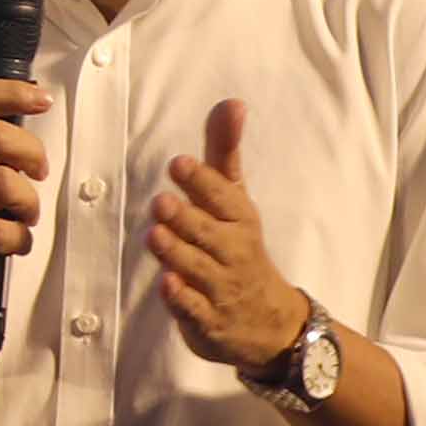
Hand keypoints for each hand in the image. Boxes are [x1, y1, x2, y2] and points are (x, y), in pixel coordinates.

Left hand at [149, 100, 317, 375]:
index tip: (179, 163)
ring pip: (197, 269)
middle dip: (186, 218)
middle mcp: (233, 252)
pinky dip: (181, 299)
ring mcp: (221, 289)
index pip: (224, 197)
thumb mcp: (236, 200)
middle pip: (208, 233)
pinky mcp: (207, 321)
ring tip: (155, 235)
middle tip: (161, 202)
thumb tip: (231, 102)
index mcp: (241, 219)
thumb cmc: (240, 247)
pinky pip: (194, 310)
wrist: (270, 323)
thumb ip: (225, 153)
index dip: (202, 181)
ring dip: (176, 253)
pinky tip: (167, 284)